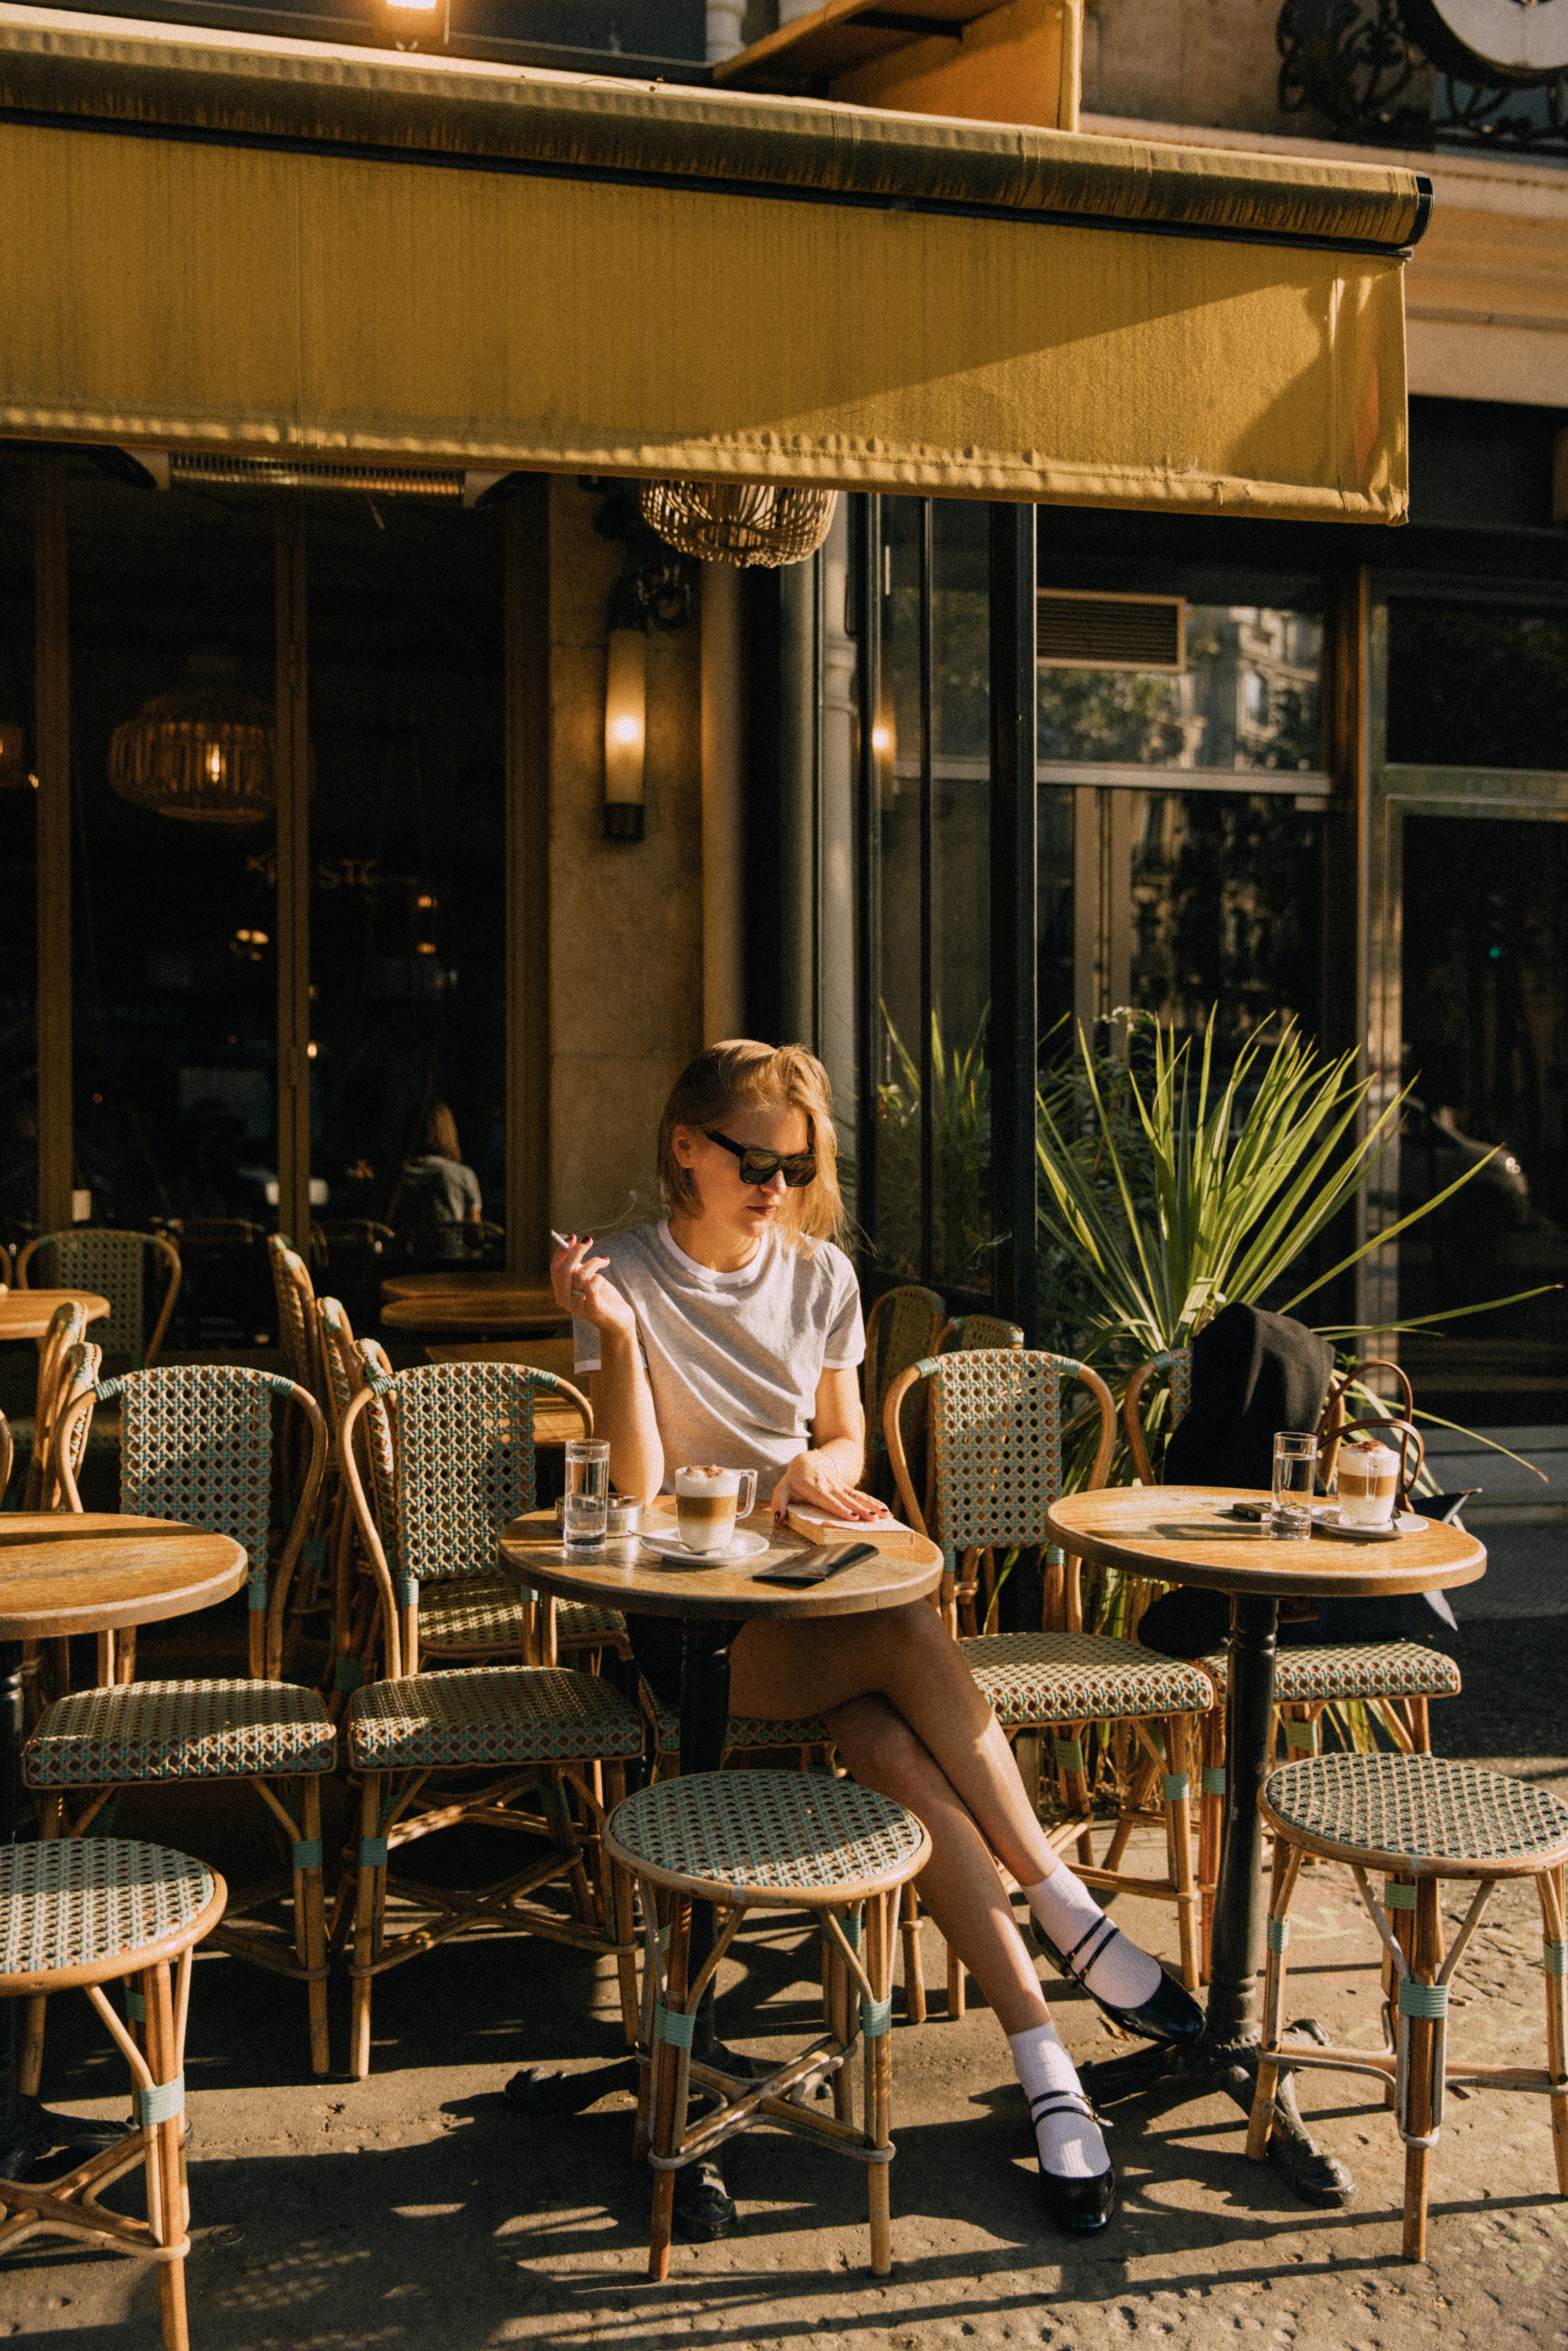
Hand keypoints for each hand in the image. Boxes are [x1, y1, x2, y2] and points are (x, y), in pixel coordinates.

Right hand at [550, 1234, 635, 1338]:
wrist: (619, 1320)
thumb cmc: (602, 1296)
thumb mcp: (587, 1278)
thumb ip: (577, 1264)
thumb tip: (572, 1239)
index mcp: (561, 1291)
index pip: (555, 1268)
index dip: (562, 1251)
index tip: (572, 1236)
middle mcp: (565, 1300)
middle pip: (564, 1271)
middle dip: (576, 1252)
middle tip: (588, 1239)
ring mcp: (578, 1307)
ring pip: (580, 1275)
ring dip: (594, 1262)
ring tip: (604, 1261)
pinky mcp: (593, 1310)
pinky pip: (591, 1286)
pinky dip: (599, 1277)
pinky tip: (605, 1275)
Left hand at [769, 1452, 887, 1523]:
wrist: (807, 1460)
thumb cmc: (794, 1479)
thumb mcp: (782, 1489)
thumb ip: (779, 1503)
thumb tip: (778, 1519)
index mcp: (815, 1490)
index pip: (829, 1501)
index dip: (841, 1509)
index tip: (852, 1517)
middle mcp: (829, 1488)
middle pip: (848, 1500)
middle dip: (862, 1510)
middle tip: (874, 1520)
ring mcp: (839, 1487)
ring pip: (858, 1497)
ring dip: (873, 1506)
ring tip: (886, 1515)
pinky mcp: (846, 1488)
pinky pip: (861, 1495)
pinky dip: (874, 1502)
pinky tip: (885, 1510)